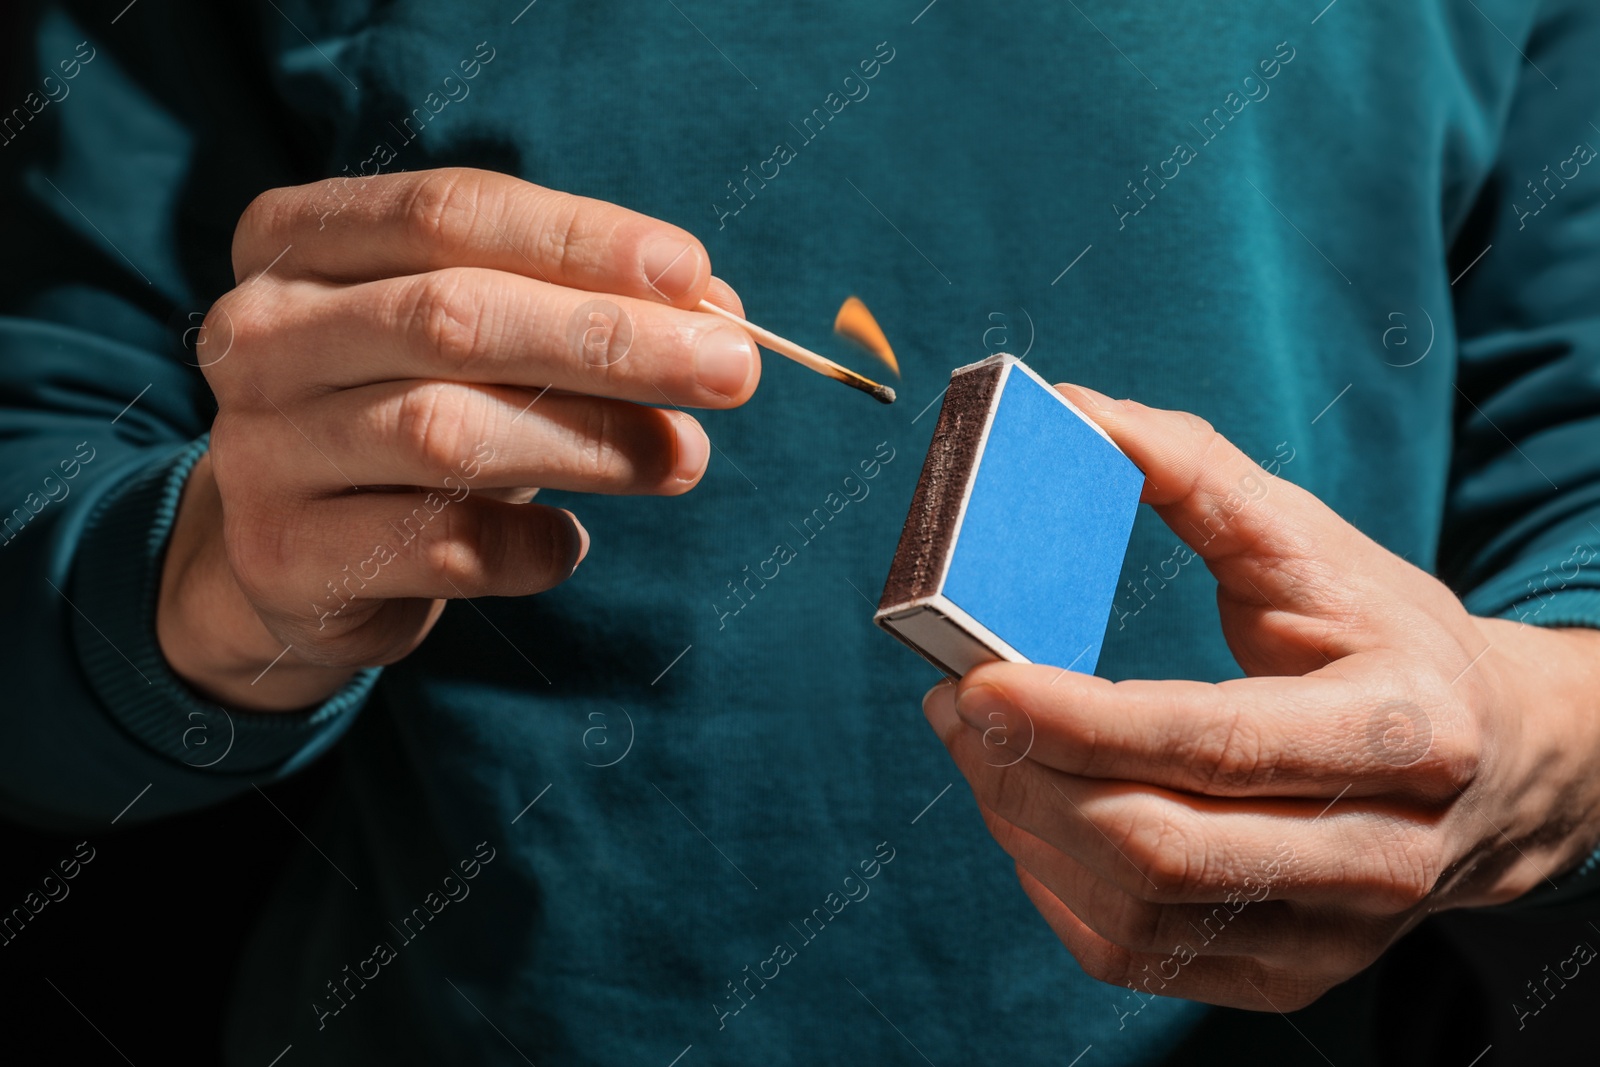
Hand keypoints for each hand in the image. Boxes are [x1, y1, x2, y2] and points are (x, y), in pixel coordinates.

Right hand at [159, 168, 758, 709]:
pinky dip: (532, 546)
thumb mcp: (478, 335)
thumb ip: (578, 305)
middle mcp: (260, 333)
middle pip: (452, 318)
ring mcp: (262, 449)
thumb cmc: (408, 406)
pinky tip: (570, 542)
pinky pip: (442, 548)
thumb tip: (716, 310)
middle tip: (732, 369)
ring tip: (684, 457)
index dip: (579, 240)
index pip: (448, 213)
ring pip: (445, 431)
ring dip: (593, 443)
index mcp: (298, 240)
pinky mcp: (291, 558)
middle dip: (610, 340)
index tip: (691, 274)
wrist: (290, 550)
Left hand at [922, 385, 1599, 1010]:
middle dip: (1027, 777)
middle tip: (953, 704)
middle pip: (1164, 847)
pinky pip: (1138, 957)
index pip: (1215, 744)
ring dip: (1025, 829)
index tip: (974, 679)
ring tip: (977, 748)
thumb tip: (1076, 412)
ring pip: (1138, 913)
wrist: (1498, 765)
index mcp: (1403, 732)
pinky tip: (1030, 816)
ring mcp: (1336, 933)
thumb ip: (1199, 476)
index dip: (1081, 721)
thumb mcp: (1318, 546)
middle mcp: (1381, 853)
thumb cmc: (1391, 639)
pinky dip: (1055, 887)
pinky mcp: (1290, 974)